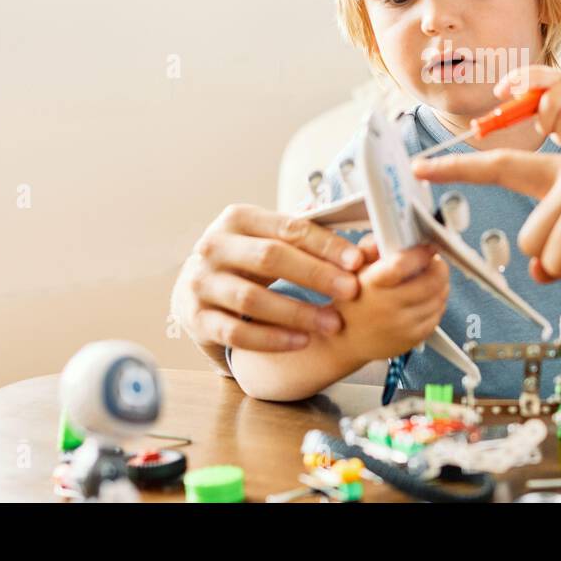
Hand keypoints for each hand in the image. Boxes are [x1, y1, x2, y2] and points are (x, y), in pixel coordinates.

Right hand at [172, 204, 369, 356]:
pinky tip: (301, 342)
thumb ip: (307, 238)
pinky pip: (237, 333)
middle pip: (270, 257)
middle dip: (316, 275)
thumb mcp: (267, 238)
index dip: (324, 244)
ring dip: (298, 312)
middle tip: (351, 291)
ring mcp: (201, 283)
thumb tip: (365, 245)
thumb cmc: (246, 259)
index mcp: (238, 218)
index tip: (356, 261)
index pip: (288, 227)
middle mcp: (214, 246)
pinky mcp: (197, 319)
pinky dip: (272, 339)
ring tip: (333, 323)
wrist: (194, 288)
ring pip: (252, 298)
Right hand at [336, 245, 450, 360]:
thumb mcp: (354, 269)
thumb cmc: (352, 302)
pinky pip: (438, 315)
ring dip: (440, 285)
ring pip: (440, 297)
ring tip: (428, 280)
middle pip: (432, 281)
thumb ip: (371, 248)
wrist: (346, 341)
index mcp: (372, 284)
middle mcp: (387, 305)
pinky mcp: (413, 338)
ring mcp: (402, 324)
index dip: (421, 252)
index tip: (427, 247)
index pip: (403, 264)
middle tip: (433, 263)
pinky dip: (436, 304)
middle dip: (438, 267)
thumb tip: (389, 234)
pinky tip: (424, 300)